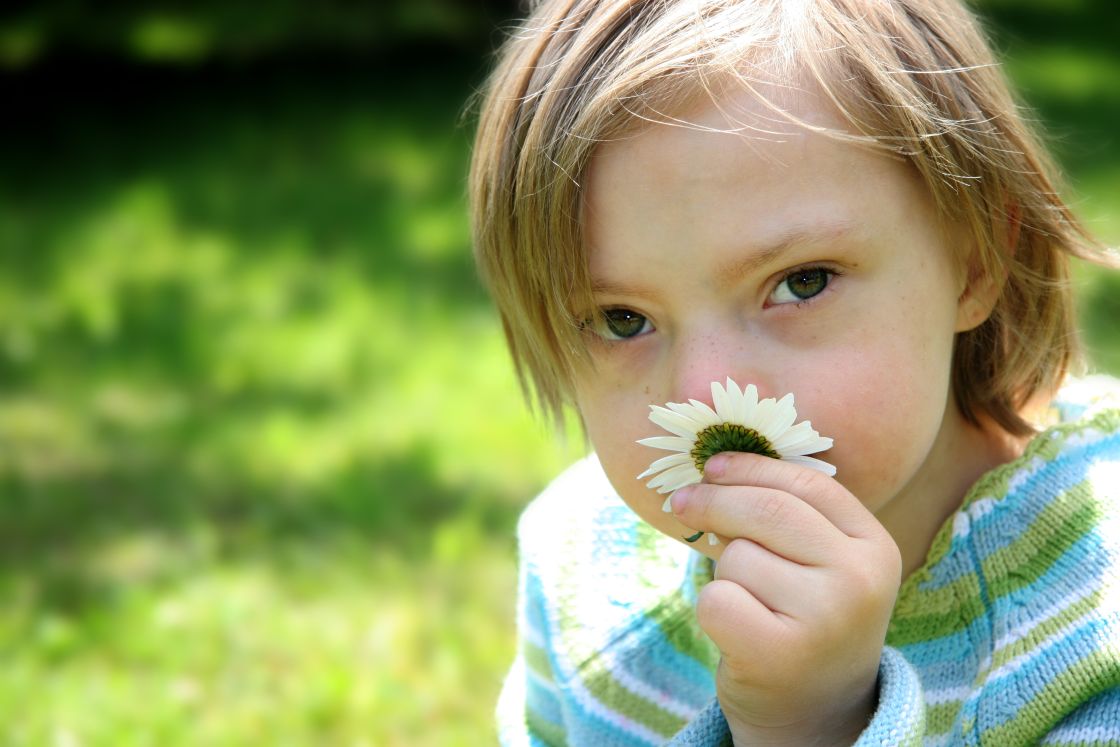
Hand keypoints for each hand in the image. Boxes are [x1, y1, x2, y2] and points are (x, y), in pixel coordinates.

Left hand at [669, 452, 901, 745]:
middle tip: (681, 501)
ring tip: (750, 604)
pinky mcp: (780, 654)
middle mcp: (860, 581)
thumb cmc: (806, 621)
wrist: (817, 713)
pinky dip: (711, 608)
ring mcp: (825, 619)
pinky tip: (738, 630)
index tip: (712, 466)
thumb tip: (713, 466)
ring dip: (724, 573)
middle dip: (714, 499)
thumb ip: (787, 514)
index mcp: (875, 547)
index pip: (807, 483)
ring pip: (737, 557)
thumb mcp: (820, 564)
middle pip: (766, 510)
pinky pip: (716, 598)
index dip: (751, 468)